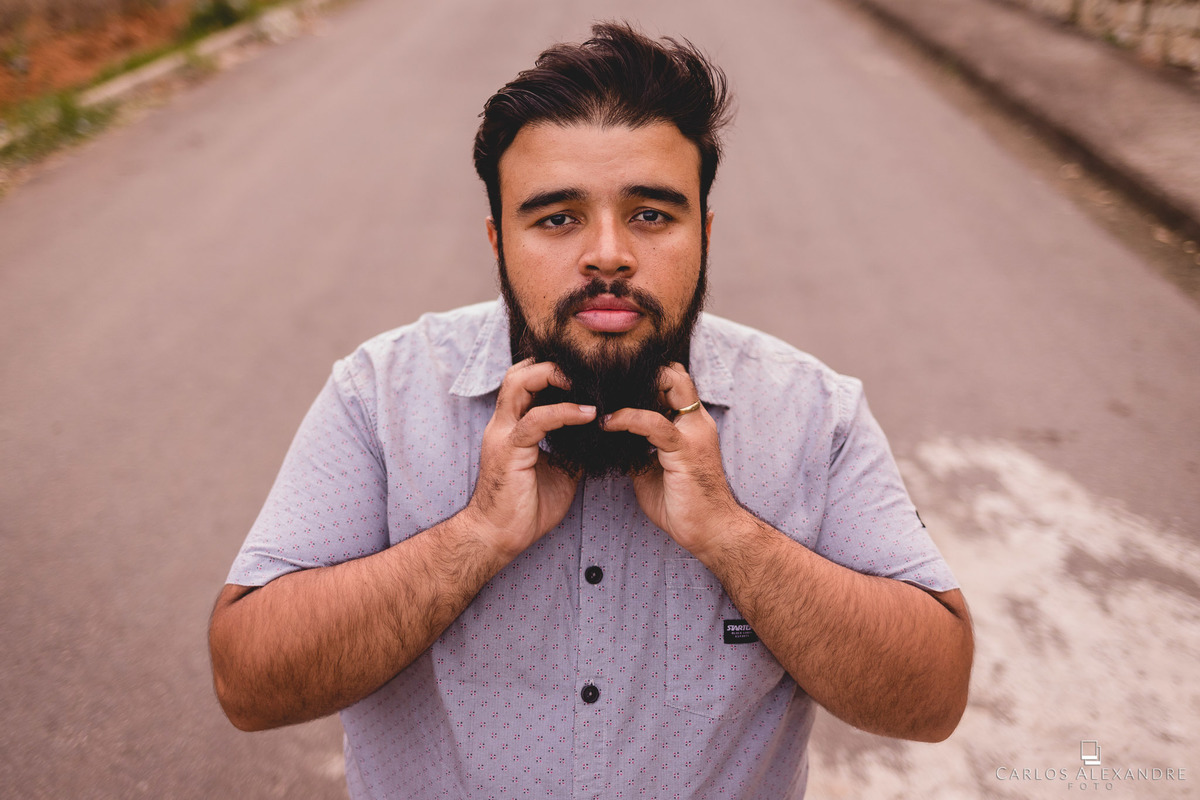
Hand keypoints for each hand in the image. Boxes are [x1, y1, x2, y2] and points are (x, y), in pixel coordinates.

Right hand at [465, 359, 595, 559]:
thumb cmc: (526, 507)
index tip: (585, 375)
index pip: (525, 382)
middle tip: (586, 371)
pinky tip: (589, 414)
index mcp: (512, 426)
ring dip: (554, 375)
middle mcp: (503, 424)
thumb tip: (601, 435)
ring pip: (520, 384)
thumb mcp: (559, 470)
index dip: (551, 371)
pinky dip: (564, 412)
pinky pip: (536, 420)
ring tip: (586, 381)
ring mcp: (503, 434)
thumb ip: (572, 448)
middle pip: (518, 372)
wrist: (499, 537)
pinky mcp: (509, 450)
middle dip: (551, 364)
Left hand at [602, 363, 744, 560]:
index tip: (614, 389)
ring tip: (603, 400)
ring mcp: (693, 432)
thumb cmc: (683, 505)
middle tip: (609, 388)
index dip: (647, 379)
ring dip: (631, 389)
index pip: (675, 383)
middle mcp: (697, 421)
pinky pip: (653, 422)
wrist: (710, 531)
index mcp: (692, 424)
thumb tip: (611, 439)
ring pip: (669, 384)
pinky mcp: (684, 448)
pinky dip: (627, 418)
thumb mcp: (653, 470)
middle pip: (675, 374)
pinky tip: (608, 424)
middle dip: (642, 374)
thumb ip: (639, 449)